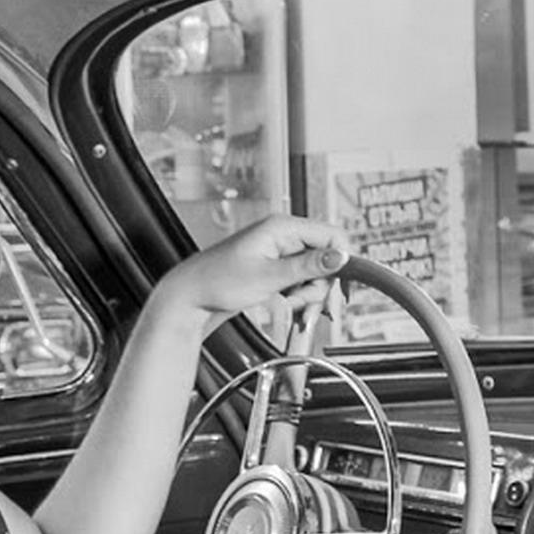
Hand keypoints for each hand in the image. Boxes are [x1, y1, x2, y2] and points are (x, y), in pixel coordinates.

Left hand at [151, 215, 350, 332]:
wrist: (191, 296)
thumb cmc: (218, 281)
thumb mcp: (269, 276)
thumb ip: (307, 267)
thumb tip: (340, 257)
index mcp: (282, 227)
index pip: (332, 235)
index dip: (342, 261)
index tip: (341, 288)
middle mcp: (283, 235)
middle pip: (326, 257)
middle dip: (321, 285)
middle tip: (309, 305)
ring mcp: (280, 252)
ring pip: (315, 272)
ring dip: (309, 294)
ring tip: (290, 305)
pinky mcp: (275, 267)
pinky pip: (301, 280)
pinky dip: (299, 296)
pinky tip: (288, 305)